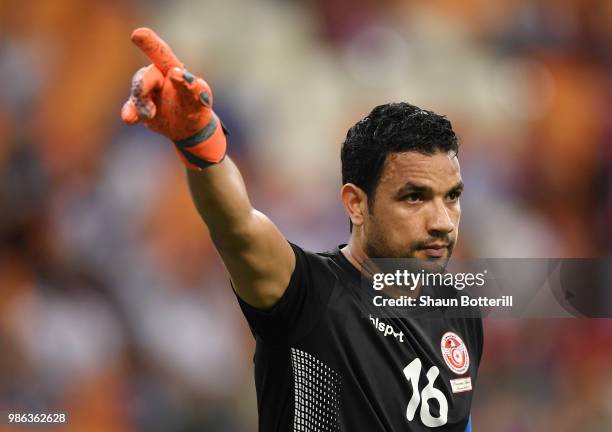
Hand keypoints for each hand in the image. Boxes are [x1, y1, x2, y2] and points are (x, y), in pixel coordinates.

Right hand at [120, 27, 225, 168]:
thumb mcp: (200, 100)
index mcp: (173, 70)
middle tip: (147, 98)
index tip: (138, 34)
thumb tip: (179, 74)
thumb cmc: (196, 108)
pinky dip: (129, 113)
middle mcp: (158, 79)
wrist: (189, 129)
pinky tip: (129, 118)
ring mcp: (147, 94)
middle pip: (146, 75)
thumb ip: (192, 87)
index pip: (161, 54)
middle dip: (144, 84)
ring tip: (150, 115)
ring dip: (141, 103)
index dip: (150, 44)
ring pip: (138, 93)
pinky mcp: (140, 110)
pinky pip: (131, 108)